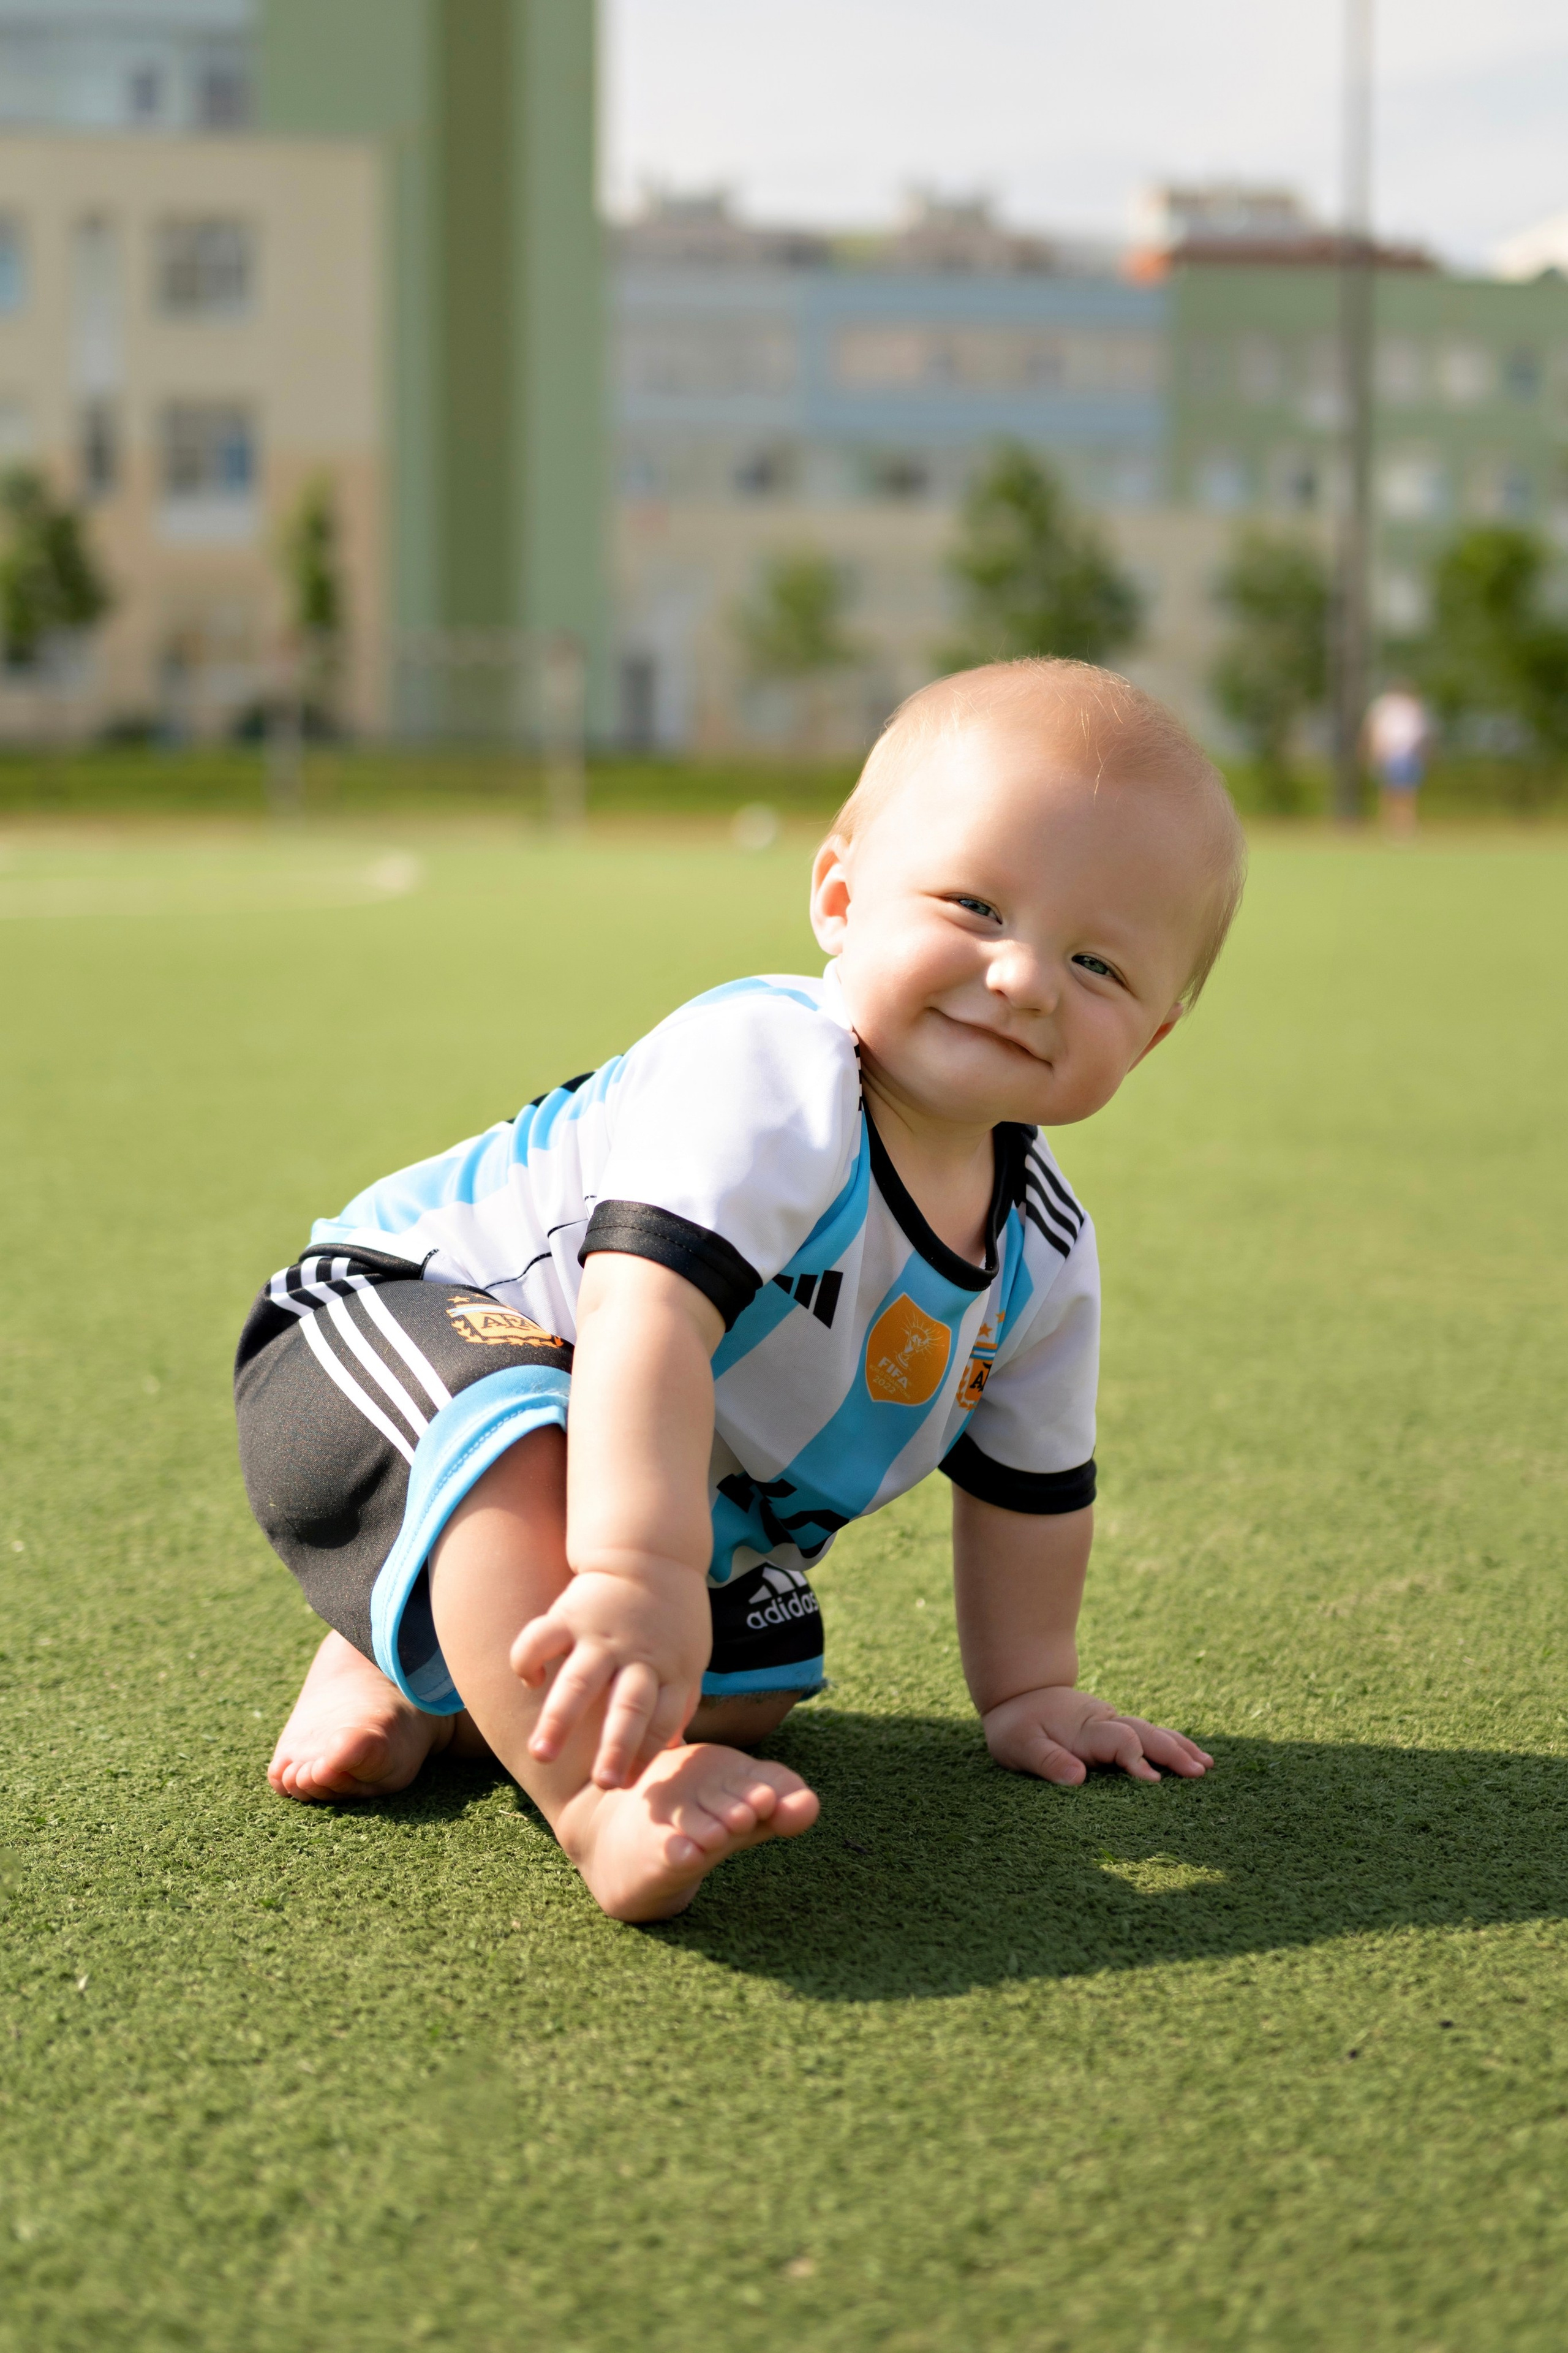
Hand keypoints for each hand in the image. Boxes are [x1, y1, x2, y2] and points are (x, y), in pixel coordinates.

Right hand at [510, 1558, 710, 1789]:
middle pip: (630, 1706)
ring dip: (560, 1720)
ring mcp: (604, 1636)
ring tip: (540, 1755)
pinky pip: (542, 1638)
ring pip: (580, 1682)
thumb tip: (673, 1749)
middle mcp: (639, 1657)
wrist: (652, 1553)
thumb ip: (680, 1701)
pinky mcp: (572, 1614)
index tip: (628, 1785)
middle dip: (616, 1747)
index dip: (647, 1753)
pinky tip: (528, 1681)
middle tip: (603, 1785)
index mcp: (672, 1671)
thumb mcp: (691, 1658)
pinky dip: (528, 1660)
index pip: (663, 1720)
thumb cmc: (673, 1617)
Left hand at [982, 1685, 1212, 1785]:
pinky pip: (1146, 1736)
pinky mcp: (1112, 1730)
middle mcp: (1104, 1723)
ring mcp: (1111, 1724)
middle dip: (1173, 1753)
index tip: (1153, 1781)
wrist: (1017, 1692)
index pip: (1118, 1741)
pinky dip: (1170, 1744)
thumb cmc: (1015, 1724)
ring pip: (1151, 1732)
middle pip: (1145, 1734)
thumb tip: (1077, 1778)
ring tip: (1206, 1765)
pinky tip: (1190, 1756)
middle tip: (1199, 1772)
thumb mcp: (1019, 1744)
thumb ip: (1047, 1761)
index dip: (1136, 1760)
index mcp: (1084, 1728)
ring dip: (1179, 1747)